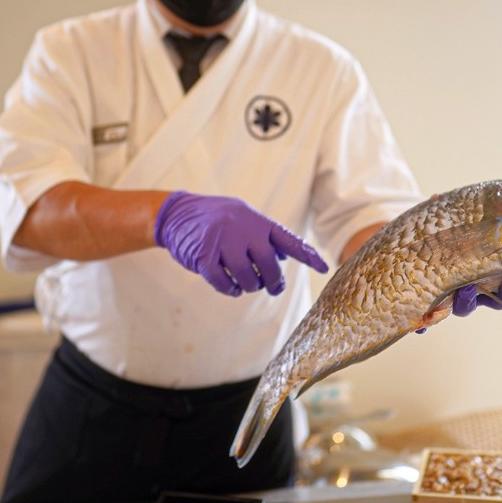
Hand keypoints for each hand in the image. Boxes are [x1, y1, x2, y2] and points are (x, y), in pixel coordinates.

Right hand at [154, 191, 328, 296]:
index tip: (324, 268)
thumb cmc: (216, 218)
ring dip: (250, 287)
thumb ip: (264, 235)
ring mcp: (223, 242)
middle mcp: (244, 229)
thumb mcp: (244, 217)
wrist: (177, 212)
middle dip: (273, 282)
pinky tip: (231, 288)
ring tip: (246, 284)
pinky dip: (230, 290)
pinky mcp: (204, 256)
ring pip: (248, 278)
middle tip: (271, 287)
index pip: (289, 240)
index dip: (307, 255)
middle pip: (270, 266)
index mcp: (257, 221)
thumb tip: (284, 257)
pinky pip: (224, 283)